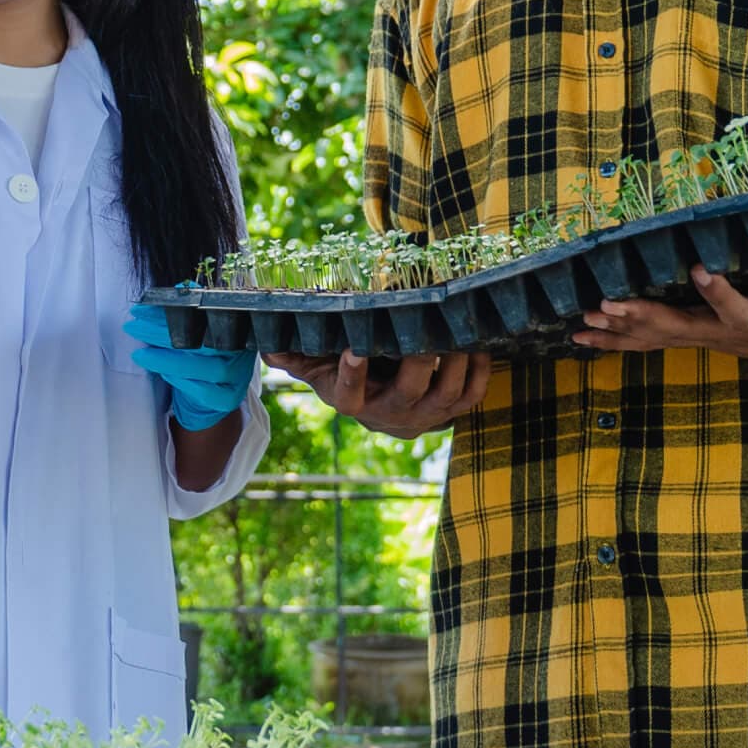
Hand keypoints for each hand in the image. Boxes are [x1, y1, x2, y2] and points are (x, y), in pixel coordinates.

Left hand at [125, 306, 255, 429]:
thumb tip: (170, 293)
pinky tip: (162, 373)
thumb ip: (183, 313)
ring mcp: (237, 376)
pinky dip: (181, 382)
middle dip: (162, 333)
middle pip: (202, 341)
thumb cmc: (196, 356)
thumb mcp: (190, 332)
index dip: (171, 311)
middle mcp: (239, 350)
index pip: (201, 314)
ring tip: (140, 355)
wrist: (209, 394)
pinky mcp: (228, 398)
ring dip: (167, 360)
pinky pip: (205, 392)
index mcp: (232, 326)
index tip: (141, 309)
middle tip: (132, 328)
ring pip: (205, 368)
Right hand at [262, 349, 490, 438]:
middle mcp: (389, 416)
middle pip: (406, 395)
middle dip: (419, 362)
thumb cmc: (346, 373)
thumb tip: (268, 345)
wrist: (380, 404)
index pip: (349, 396)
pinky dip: (479, 373)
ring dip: (456, 365)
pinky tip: (479, 345)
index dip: (351, 375)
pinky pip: (471, 398)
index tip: (354, 348)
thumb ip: (295, 355)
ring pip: (445, 398)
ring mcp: (424, 418)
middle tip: (426, 329)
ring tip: (460, 332)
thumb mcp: (317, 365)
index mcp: (352, 403)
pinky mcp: (450, 414)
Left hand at [570, 243, 747, 379]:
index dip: (720, 294)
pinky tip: (581, 334)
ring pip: (660, 336)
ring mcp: (715, 338)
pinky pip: (653, 339)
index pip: (741, 307)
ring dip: (619, 331)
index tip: (698, 270)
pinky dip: (618, 336)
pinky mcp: (702, 336)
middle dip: (644, 316)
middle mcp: (736, 333)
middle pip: (684, 327)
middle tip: (605, 304)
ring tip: (579, 324)